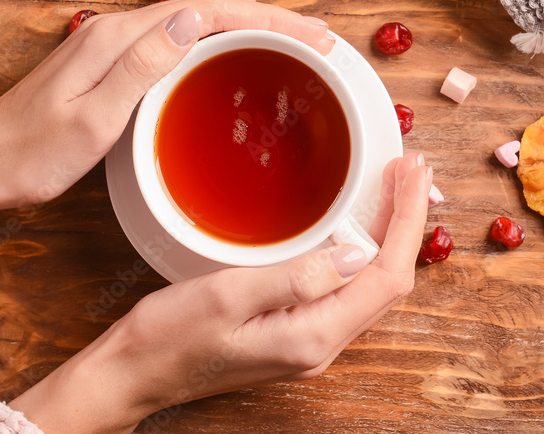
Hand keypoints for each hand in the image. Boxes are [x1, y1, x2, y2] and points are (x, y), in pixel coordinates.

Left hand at [0, 0, 334, 215]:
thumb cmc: (31, 154)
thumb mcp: (89, 120)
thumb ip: (141, 66)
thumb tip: (191, 19)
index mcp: (120, 39)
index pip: (208, 12)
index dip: (267, 18)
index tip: (312, 34)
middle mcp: (120, 29)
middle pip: (209, 7)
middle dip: (270, 17)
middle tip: (319, 36)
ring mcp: (116, 42)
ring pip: (198, 18)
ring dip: (249, 23)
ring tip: (294, 33)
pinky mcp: (115, 59)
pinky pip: (181, 36)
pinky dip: (220, 36)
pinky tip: (234, 39)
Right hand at [10, 153, 430, 433]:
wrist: (131, 374)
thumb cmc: (168, 338)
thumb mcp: (227, 295)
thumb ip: (297, 276)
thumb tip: (356, 252)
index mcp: (312, 337)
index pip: (387, 277)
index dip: (408, 222)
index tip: (412, 174)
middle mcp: (320, 344)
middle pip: (388, 281)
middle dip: (407, 222)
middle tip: (411, 169)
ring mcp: (309, 340)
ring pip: (371, 284)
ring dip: (388, 234)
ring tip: (396, 187)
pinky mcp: (295, 330)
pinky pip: (346, 288)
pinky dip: (362, 249)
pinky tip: (357, 224)